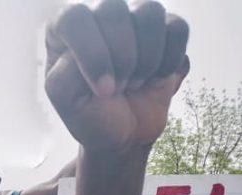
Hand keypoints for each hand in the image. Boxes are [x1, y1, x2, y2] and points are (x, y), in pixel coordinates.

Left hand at [45, 0, 188, 152]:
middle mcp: (98, 15)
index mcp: (64, 30)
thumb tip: (94, 50)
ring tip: (134, 83)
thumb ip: (65, 72)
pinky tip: (156, 77)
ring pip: (149, 12)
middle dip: (121, 59)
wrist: (123, 135)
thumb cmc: (90, 115)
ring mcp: (133, 19)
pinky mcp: (165, 29)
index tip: (103, 90)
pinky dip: (170, 59)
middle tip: (117, 89)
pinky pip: (177, 27)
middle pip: (113, 11)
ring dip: (146, 59)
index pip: (74, 18)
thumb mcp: (65, 100)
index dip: (92, 54)